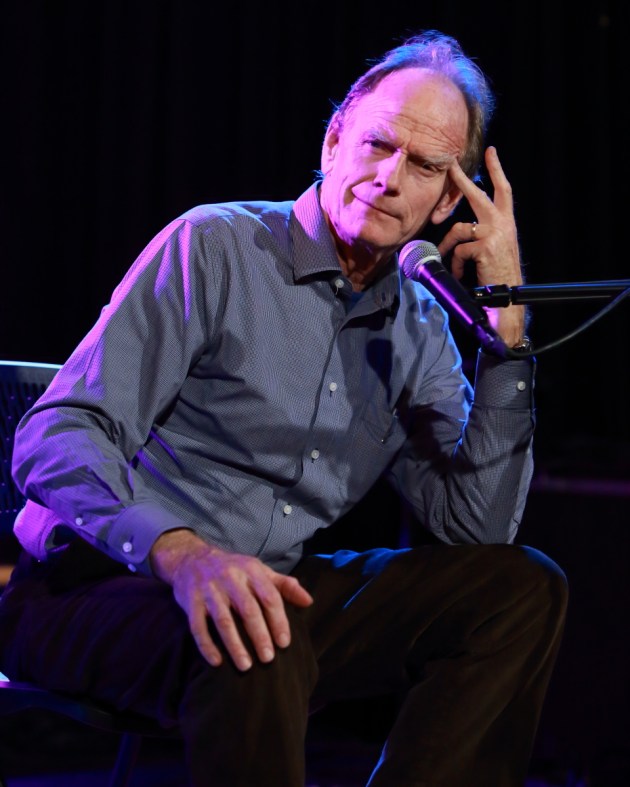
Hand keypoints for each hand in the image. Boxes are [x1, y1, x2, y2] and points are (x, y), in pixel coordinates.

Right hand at [150, 529, 313, 670]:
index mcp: (251, 570)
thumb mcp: (258, 570)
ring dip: (235, 645)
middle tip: (268, 658)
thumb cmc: (232, 568)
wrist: (191, 558)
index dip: (278, 621)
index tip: (284, 643)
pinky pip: (198, 626)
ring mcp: (209, 589)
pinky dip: (207, 645)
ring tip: (246, 665)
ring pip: (223, 620)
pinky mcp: (191, 601)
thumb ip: (284, 585)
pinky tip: (217, 662)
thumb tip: (308, 601)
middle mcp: (230, 578)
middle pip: (248, 610)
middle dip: (259, 636)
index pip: (269, 597)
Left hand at [439, 146, 525, 345]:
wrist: (508, 296)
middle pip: (478, 194)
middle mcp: (502, 223)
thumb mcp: (493, 248)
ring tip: (450, 262)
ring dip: (449, 246)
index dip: (497, 169)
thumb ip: (481, 233)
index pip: (502, 189)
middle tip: (450, 164)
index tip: (491, 151)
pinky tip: (460, 274)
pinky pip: (458, 251)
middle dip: (461, 179)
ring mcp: (494, 233)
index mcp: (506, 221)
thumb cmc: (498, 275)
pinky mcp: (484, 246)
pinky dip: (456, 264)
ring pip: (458, 229)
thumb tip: (461, 228)